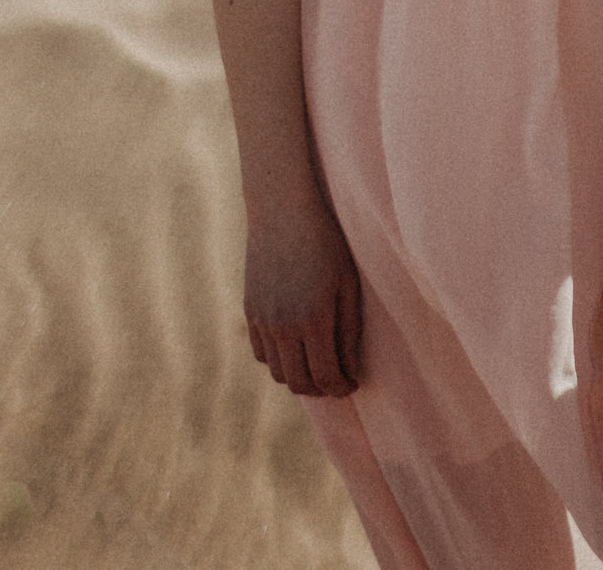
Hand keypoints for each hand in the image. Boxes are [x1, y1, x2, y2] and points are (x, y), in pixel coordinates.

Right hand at [245, 197, 362, 398]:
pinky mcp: (250, 312)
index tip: (352, 385)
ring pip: (277, 373)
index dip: (341, 389)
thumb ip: (349, 330)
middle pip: (298, 383)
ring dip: (298, 377)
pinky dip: (278, 360)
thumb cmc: (326, 244)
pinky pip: (261, 354)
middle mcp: (284, 326)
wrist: (282, 212)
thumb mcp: (348, 284)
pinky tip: (294, 349)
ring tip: (317, 366)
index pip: (325, 377)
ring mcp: (263, 321)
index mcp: (314, 319)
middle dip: (320, 390)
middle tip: (336, 381)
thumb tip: (349, 369)